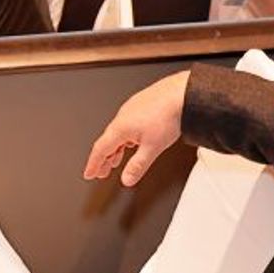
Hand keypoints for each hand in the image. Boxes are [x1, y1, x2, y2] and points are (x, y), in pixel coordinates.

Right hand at [83, 69, 189, 184]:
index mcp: (120, 128)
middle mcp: (122, 116)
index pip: (100, 149)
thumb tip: (127, 179)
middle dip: (103, 159)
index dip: (93, 164)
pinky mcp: (141, 104)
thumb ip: (138, 166)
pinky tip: (134, 140)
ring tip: (117, 159)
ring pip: (118, 132)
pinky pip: (127, 123)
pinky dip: (125, 136)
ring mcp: (131, 108)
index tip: (89, 173)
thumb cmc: (169, 115)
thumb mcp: (153, 148)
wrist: (184, 93)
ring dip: (115, 148)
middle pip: (107, 141)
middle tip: (102, 172)